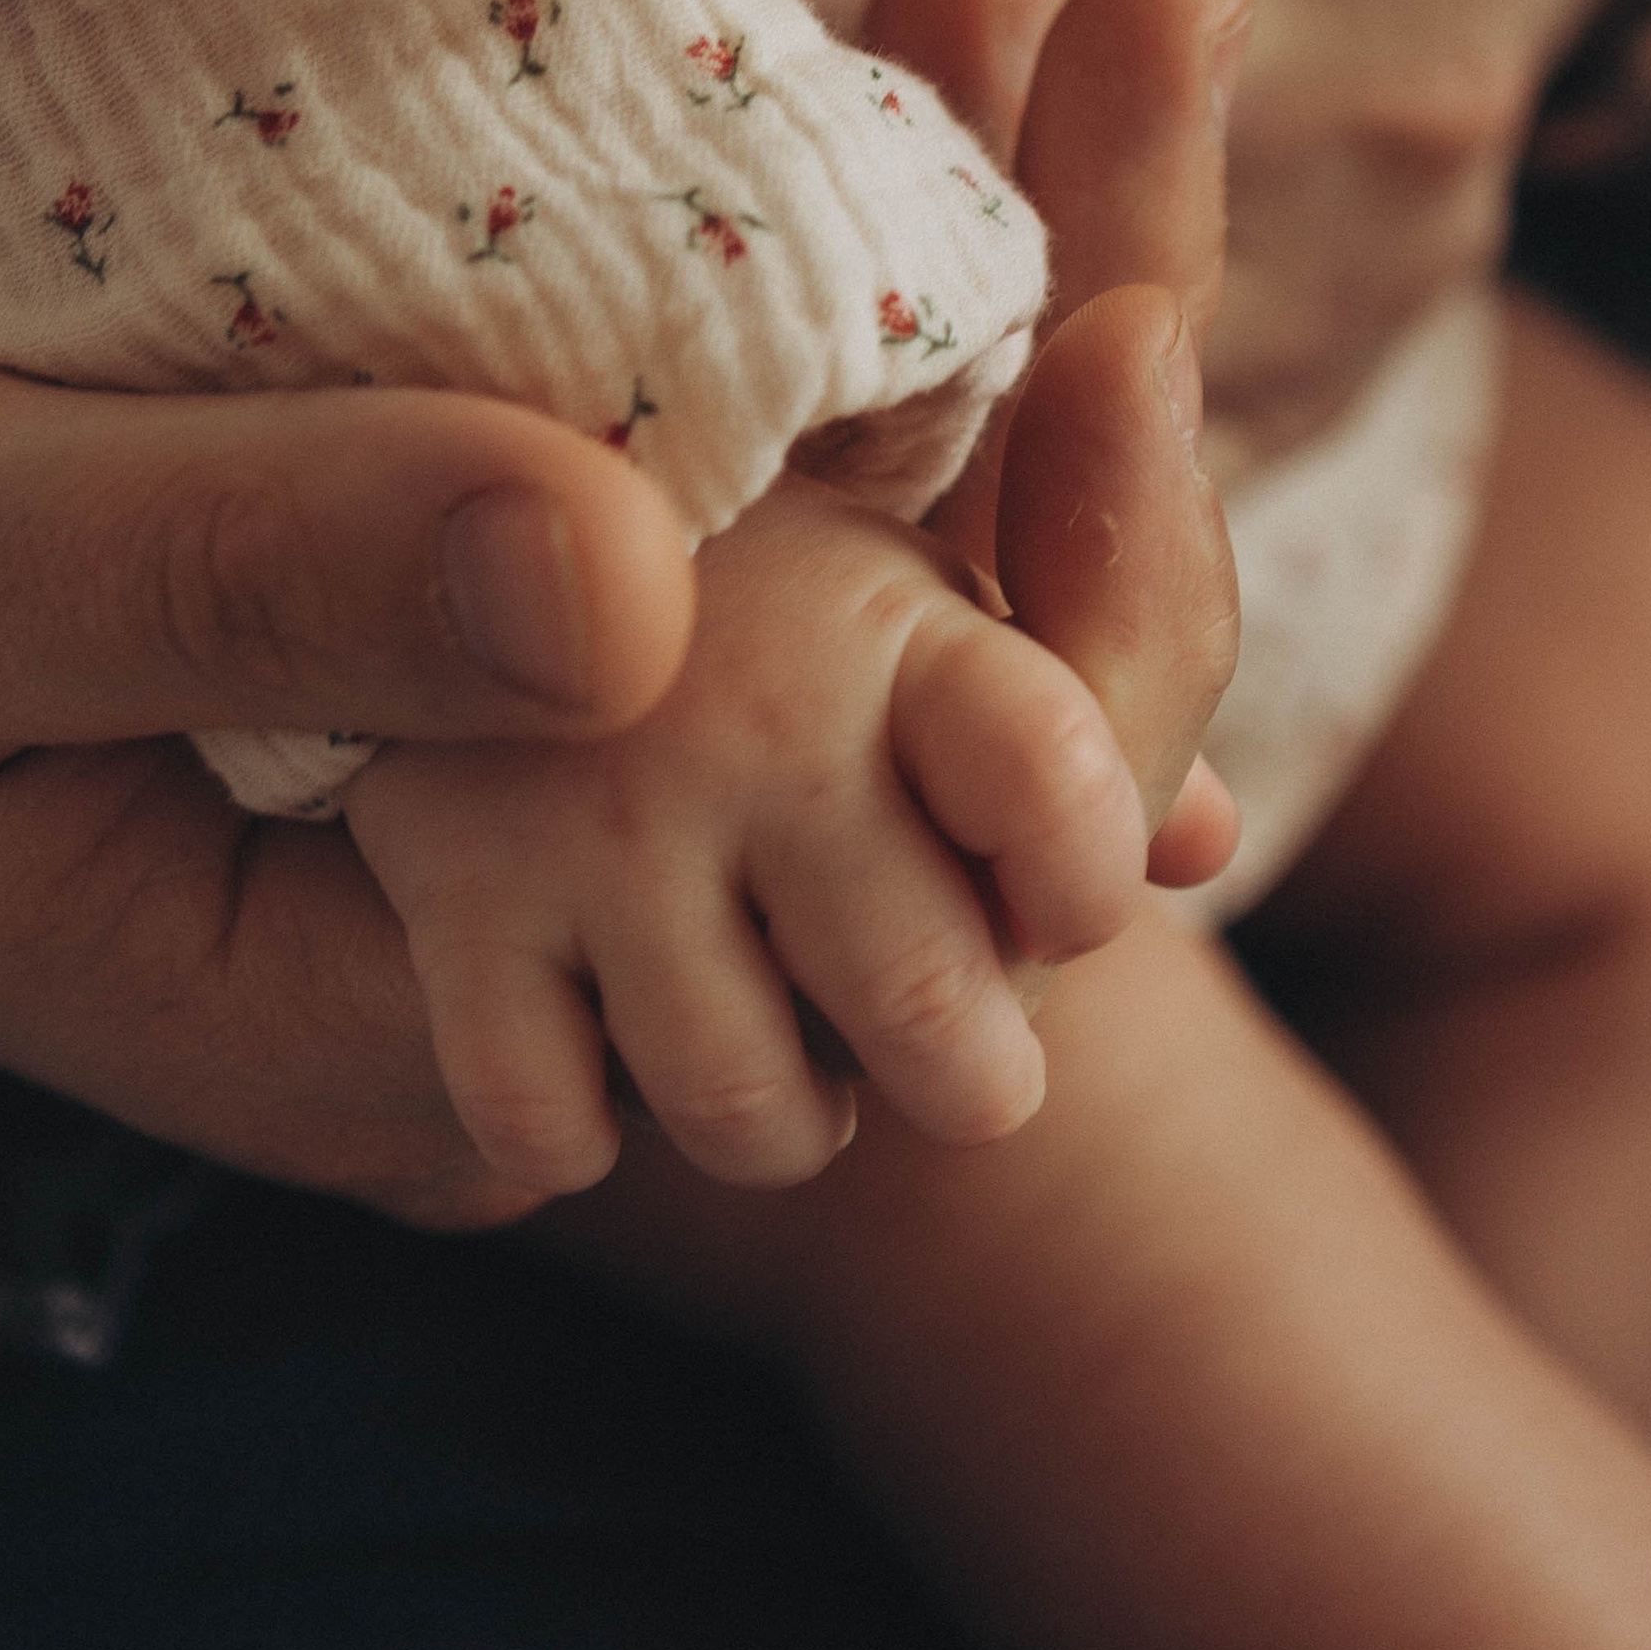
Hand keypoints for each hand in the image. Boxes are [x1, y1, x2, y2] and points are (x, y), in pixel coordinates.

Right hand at [0, 0, 1236, 1227]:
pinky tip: (917, 39)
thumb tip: (640, 598)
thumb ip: (243, 583)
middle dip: (1064, 386)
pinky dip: (835, 262)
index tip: (1130, 310)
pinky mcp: (506, 641)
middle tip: (1167, 20)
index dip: (1036, 631)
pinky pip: (746, 478)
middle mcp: (551, 951)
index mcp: (441, 1039)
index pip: (854, 898)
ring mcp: (547, 798)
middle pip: (925, 730)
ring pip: (866, 581)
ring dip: (984, 274)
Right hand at [349, 462, 1165, 1199]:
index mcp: (907, 627)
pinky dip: (575, 1116)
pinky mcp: (448, 882)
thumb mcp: (961, 624)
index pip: (1061, 788)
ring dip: (772, 1109)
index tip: (1045, 892)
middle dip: (955, 1060)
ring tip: (748, 1003)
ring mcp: (589, 806)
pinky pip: (550, 1121)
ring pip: (746, 1109)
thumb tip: (1203, 846)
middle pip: (935, 1014)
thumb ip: (1120, 714)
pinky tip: (588, 1018)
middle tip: (909, 1005)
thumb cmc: (790, 632)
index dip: (1078, 882)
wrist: (486, 528)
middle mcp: (750, 710)